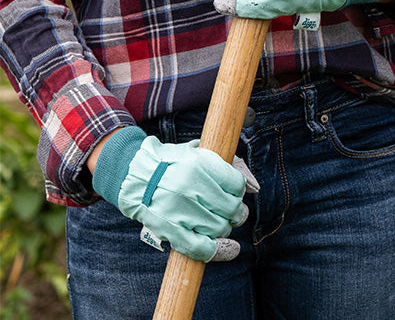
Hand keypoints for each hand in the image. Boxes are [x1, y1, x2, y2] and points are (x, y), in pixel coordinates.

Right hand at [91, 127, 258, 261]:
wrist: (134, 176)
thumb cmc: (170, 163)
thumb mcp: (197, 152)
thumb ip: (225, 164)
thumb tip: (253, 186)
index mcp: (198, 164)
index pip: (236, 185)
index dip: (237, 190)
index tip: (232, 191)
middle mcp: (191, 187)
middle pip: (232, 208)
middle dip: (234, 210)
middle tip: (227, 208)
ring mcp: (180, 210)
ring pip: (221, 227)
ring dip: (223, 226)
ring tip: (215, 219)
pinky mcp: (170, 229)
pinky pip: (201, 248)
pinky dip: (215, 250)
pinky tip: (224, 247)